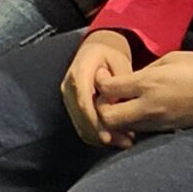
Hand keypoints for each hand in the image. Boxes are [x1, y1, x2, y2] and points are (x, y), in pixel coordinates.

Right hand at [62, 29, 135, 146]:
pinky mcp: (71, 105)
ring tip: (124, 141)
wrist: (95, 49)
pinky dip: (96, 135)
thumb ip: (119, 83)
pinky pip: (80, 125)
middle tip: (125, 142)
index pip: (83, 101)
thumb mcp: (119, 62)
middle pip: (80, 117)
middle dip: (100, 134)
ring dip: (100, 137)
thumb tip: (117, 105)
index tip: (108, 137)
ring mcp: (67, 96)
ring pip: (79, 124)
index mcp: (79, 72)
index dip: (94, 122)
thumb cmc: (110, 54)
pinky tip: (114, 137)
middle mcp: (68, 85)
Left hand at [94, 48, 192, 139]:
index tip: (102, 75)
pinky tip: (139, 112)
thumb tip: (130, 81)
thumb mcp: (170, 59)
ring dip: (117, 118)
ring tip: (122, 104)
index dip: (99, 82)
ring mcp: (159, 122)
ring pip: (123, 128)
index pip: (107, 89)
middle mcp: (149, 106)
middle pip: (108, 118)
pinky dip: (133, 124)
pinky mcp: (169, 131)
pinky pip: (142, 131)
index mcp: (148, 83)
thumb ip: (145, 72)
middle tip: (107, 96)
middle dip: (101, 108)